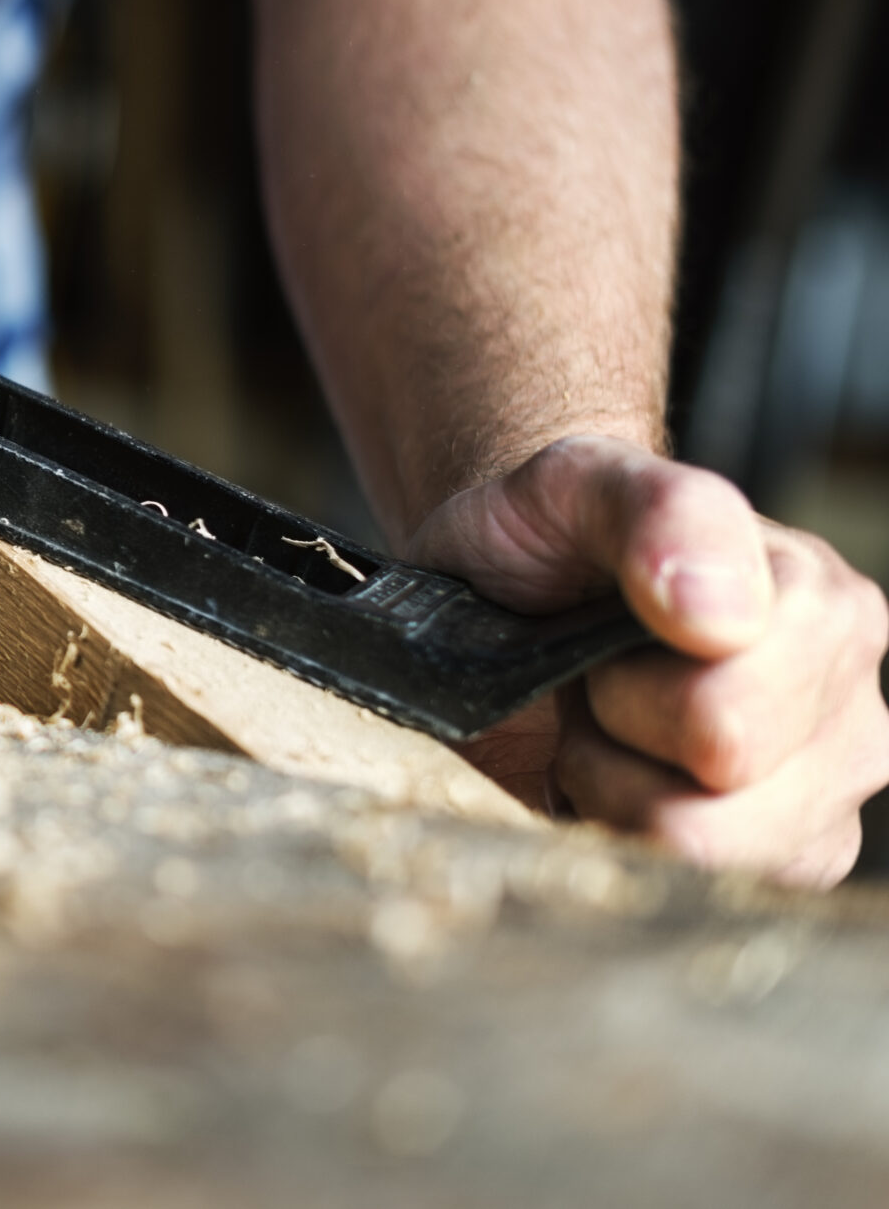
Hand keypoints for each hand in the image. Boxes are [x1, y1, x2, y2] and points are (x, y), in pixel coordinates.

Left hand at [409, 435, 888, 885]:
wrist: (519, 586)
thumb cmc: (552, 538)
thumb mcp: (573, 483)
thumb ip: (658, 512)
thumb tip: (724, 614)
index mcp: (825, 608)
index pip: (726, 719)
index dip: (620, 687)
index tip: (598, 636)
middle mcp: (851, 705)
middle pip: (718, 806)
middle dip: (616, 749)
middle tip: (591, 685)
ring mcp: (828, 792)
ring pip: (702, 855)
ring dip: (617, 794)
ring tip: (603, 725)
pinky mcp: (789, 857)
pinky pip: (696, 888)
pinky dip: (627, 835)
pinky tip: (621, 774)